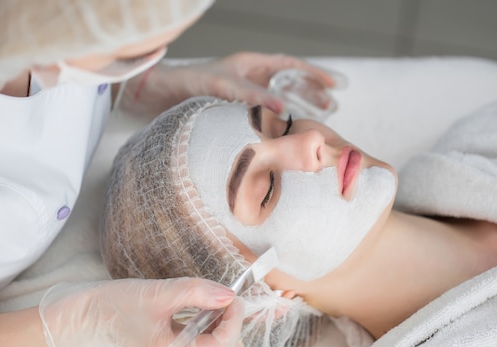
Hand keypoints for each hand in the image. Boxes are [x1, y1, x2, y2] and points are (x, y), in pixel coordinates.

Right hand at [39, 278, 243, 346]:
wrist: (93, 314)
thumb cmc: (119, 304)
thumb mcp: (161, 293)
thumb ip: (197, 292)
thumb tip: (228, 294)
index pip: (219, 346)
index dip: (233, 321)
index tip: (234, 296)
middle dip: (229, 319)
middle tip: (229, 293)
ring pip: (214, 343)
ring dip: (221, 319)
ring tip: (216, 296)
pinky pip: (203, 339)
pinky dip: (210, 321)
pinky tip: (206, 304)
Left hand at [121, 52, 338, 116]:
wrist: (162, 96)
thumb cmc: (189, 84)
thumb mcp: (222, 88)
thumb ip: (251, 97)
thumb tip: (282, 109)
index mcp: (251, 64)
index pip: (290, 65)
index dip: (314, 74)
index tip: (334, 84)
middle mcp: (251, 78)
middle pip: (290, 82)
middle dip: (312, 92)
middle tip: (332, 105)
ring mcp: (246, 95)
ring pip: (281, 98)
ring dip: (299, 107)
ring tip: (319, 118)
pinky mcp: (238, 111)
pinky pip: (266, 114)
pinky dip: (280, 121)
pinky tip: (288, 133)